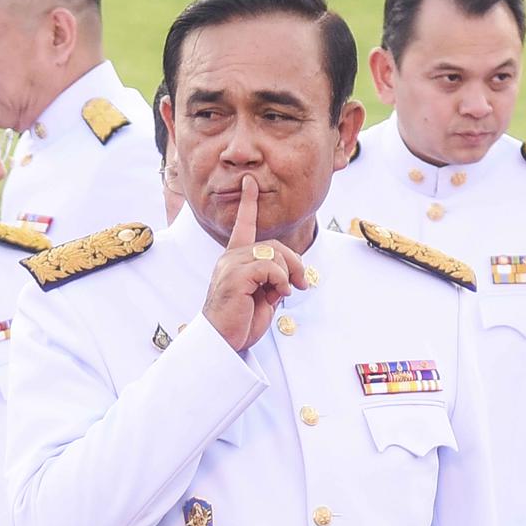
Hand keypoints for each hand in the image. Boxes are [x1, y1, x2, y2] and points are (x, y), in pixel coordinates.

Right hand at [201, 175, 306, 351]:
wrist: (223, 342)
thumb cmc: (241, 323)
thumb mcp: (263, 298)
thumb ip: (273, 280)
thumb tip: (290, 277)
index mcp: (235, 260)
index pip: (243, 226)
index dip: (248, 204)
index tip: (249, 183)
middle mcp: (230, 258)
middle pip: (275, 245)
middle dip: (295, 264)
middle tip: (302, 285)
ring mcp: (230, 265)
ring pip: (274, 254)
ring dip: (288, 275)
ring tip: (286, 293)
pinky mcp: (235, 276)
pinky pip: (269, 267)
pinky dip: (281, 280)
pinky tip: (279, 295)